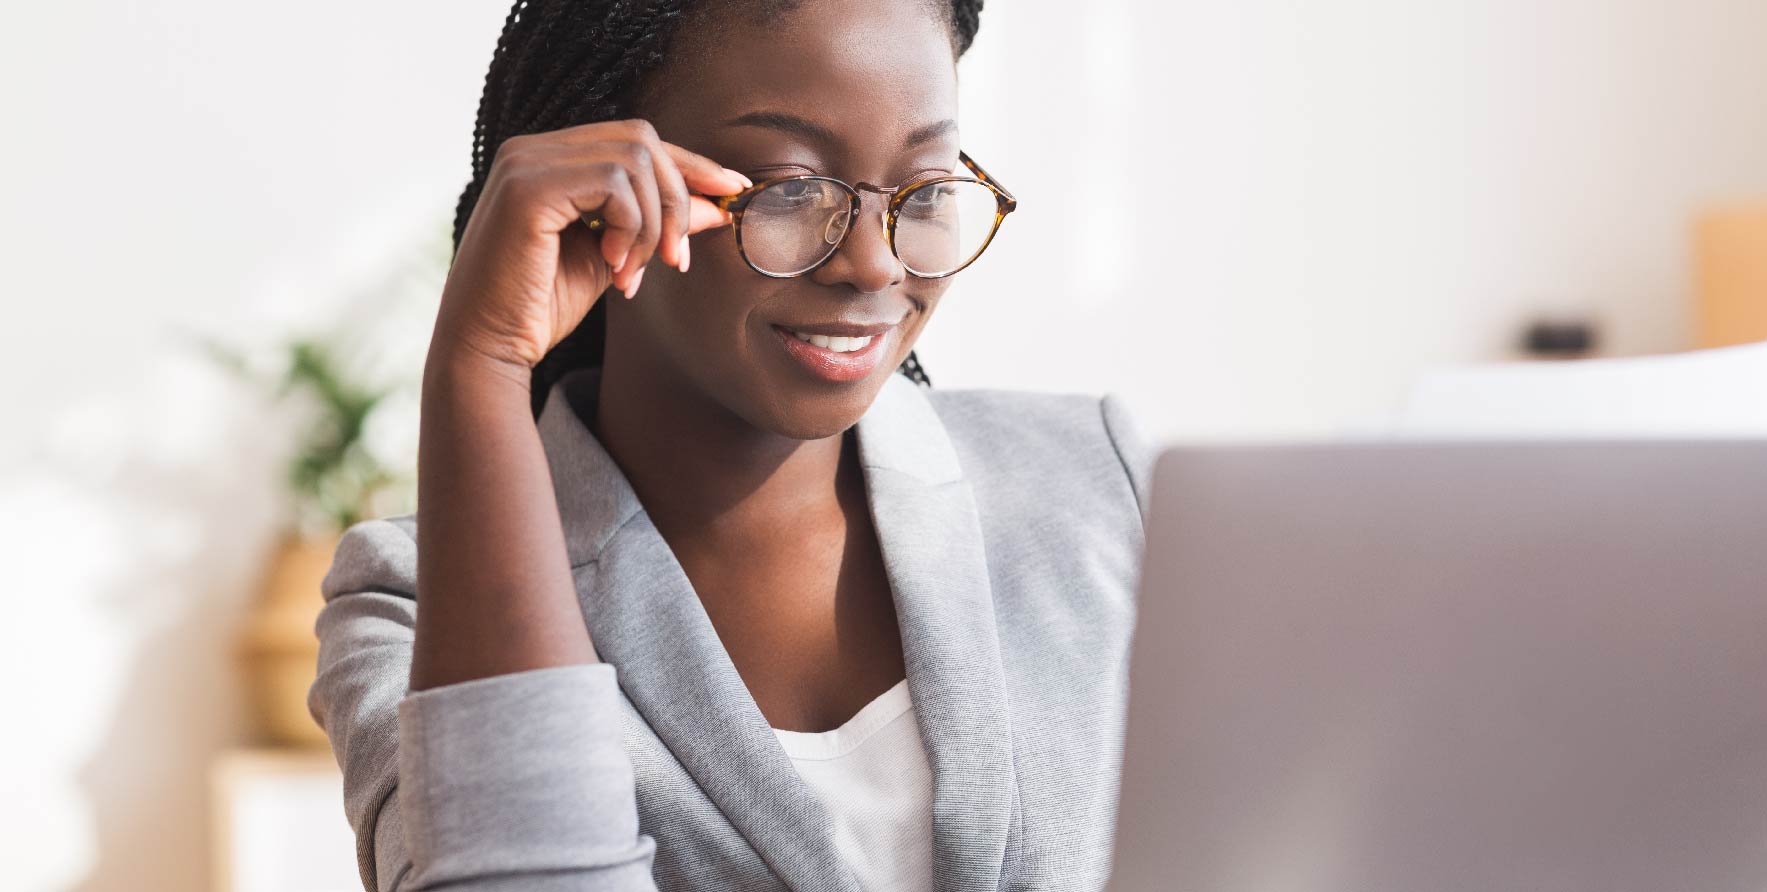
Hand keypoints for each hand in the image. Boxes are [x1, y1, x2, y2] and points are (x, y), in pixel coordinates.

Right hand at [429, 118, 750, 375]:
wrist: (488, 349)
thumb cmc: (541, 308)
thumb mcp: (615, 257)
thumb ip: (656, 224)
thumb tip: (719, 204)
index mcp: (549, 159)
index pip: (633, 142)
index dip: (690, 163)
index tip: (733, 191)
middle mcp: (532, 149)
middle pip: (642, 140)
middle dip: (677, 198)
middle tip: (676, 260)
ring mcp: (526, 162)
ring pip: (634, 160)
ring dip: (651, 224)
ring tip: (632, 274)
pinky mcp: (527, 187)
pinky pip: (613, 184)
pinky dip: (630, 229)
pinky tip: (613, 268)